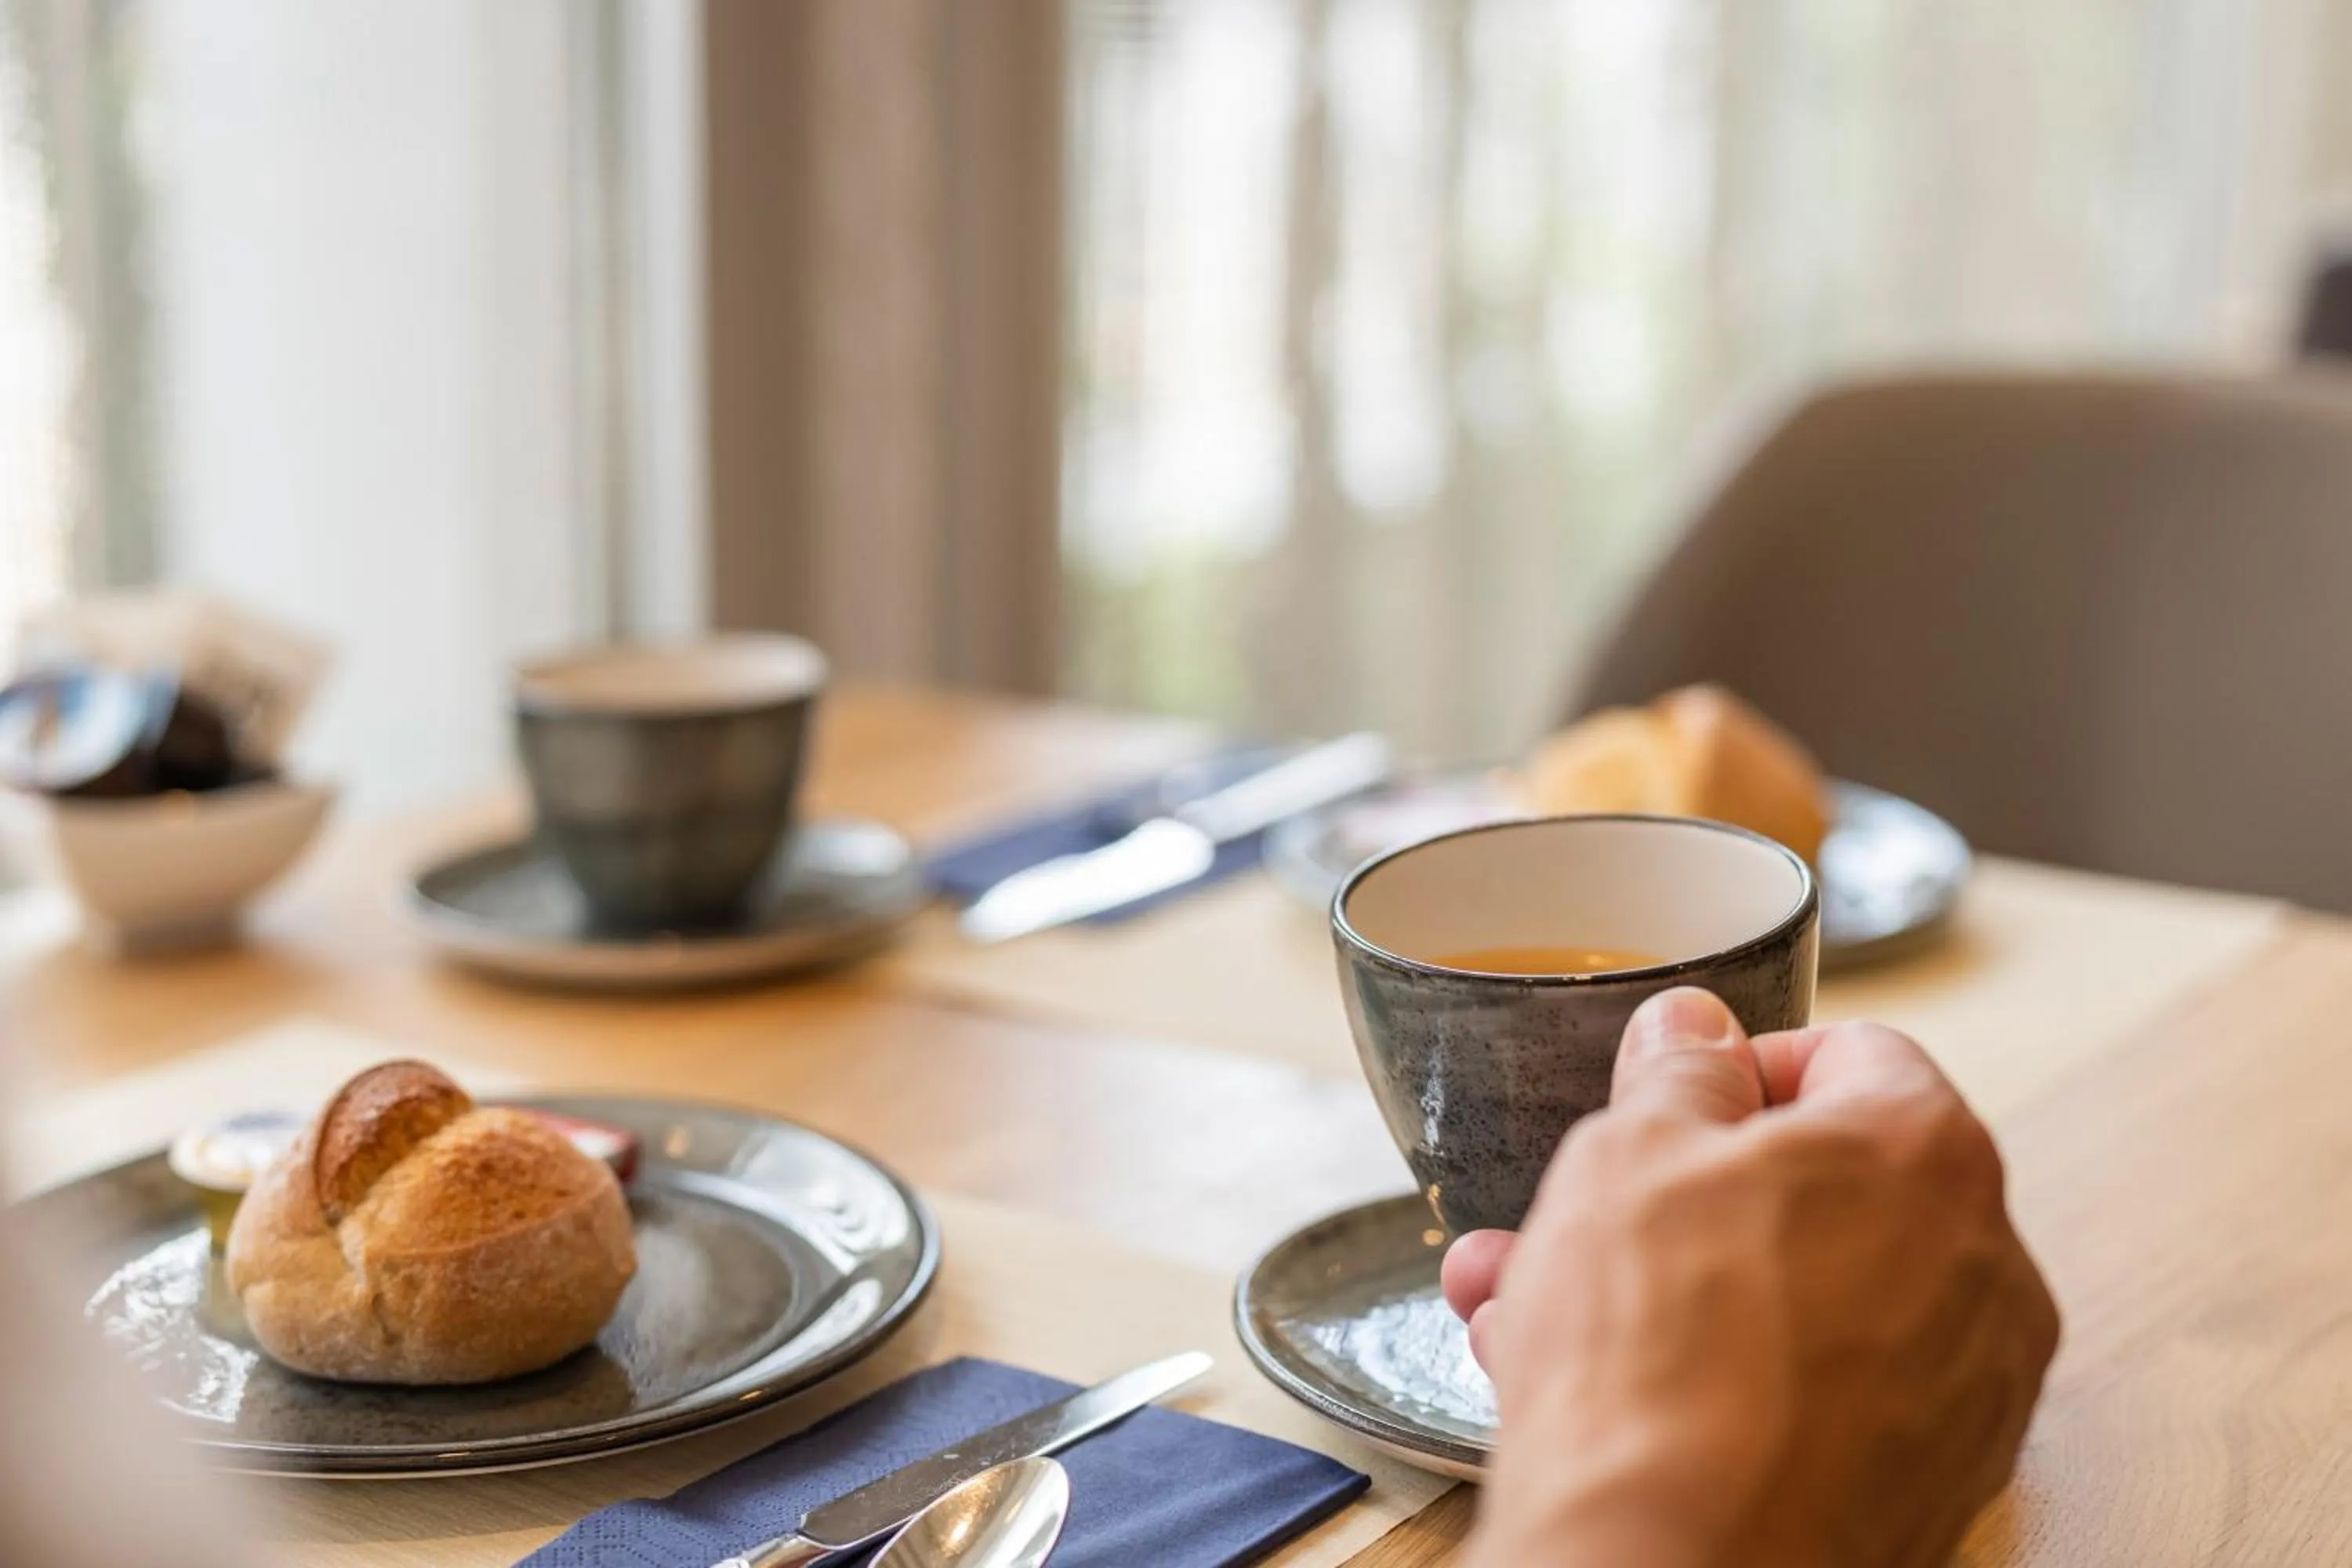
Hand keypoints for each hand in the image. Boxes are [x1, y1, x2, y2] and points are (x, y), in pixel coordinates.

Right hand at [1446, 988, 2058, 1567]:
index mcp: (1927, 1153)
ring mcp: (1962, 1395)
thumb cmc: (1659, 1356)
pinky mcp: (1921, 1490)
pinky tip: (1596, 1392)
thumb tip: (1696, 1032)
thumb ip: (1677, 1073)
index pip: (1854, 1055)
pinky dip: (1717, 1383)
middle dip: (1676, 1198)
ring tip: (1533, 1309)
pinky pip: (1808, 1400)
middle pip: (1818, 1194)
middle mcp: (1980, 1270)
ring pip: (1796, 1305)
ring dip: (1668, 1293)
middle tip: (1582, 1213)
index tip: (1673, 1096)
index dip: (1742, 1066)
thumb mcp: (1629, 1153)